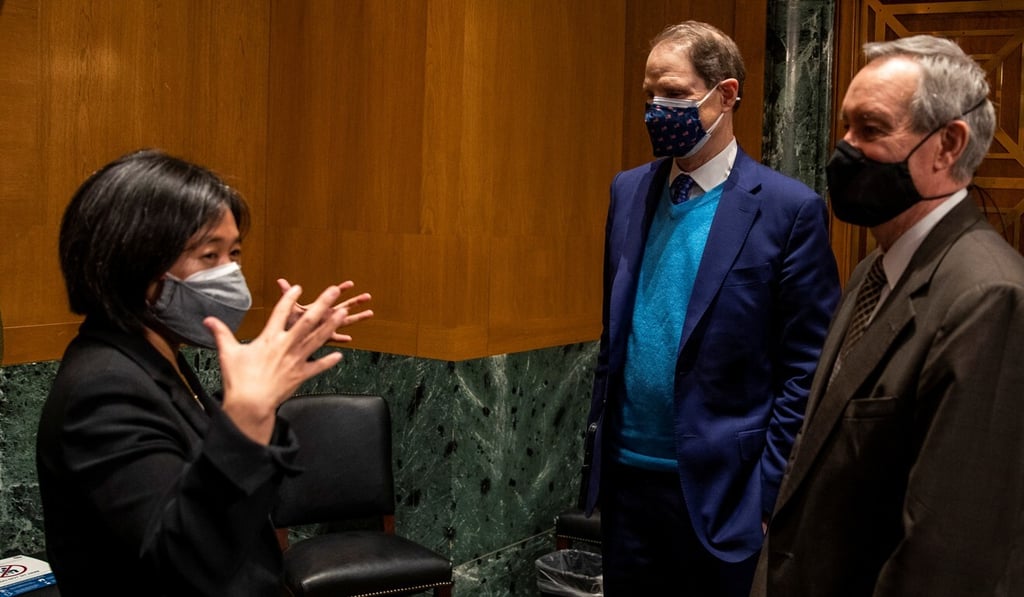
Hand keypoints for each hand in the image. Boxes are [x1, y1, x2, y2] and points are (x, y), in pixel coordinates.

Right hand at [206, 283, 373, 443]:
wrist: (250, 403)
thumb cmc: (238, 379)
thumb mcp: (227, 353)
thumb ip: (221, 333)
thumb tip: (207, 319)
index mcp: (269, 338)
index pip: (281, 313)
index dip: (289, 298)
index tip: (297, 287)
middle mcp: (286, 346)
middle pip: (308, 320)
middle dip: (322, 304)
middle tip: (334, 291)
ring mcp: (296, 360)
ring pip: (318, 339)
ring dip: (331, 325)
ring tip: (343, 313)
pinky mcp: (301, 375)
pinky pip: (318, 367)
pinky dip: (328, 362)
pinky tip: (339, 356)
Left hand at [276, 278, 372, 342]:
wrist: (287, 339)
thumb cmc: (289, 322)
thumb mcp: (290, 308)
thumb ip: (287, 295)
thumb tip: (280, 281)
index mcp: (320, 308)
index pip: (332, 297)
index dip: (341, 289)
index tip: (350, 283)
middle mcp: (326, 316)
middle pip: (344, 307)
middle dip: (356, 301)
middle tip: (368, 296)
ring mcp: (327, 327)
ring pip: (345, 321)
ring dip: (357, 317)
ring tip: (370, 313)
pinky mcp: (324, 338)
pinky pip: (335, 338)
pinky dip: (342, 339)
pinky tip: (349, 339)